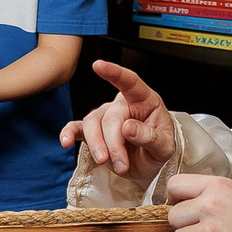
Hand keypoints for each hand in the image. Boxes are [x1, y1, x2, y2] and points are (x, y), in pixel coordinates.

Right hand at [59, 60, 175, 176]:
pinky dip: (69, 133)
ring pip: (92, 124)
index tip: (98, 65)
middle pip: (109, 117)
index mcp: (144, 100)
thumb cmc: (158, 149)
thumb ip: (150, 137)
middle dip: (113, 143)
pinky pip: (77, 128)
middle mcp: (122, 105)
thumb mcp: (165, 146)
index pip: (130, 82)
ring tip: (105, 162)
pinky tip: (66, 141)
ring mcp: (105, 117)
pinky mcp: (93, 132)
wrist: (149, 165)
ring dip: (96, 145)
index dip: (114, 73)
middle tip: (121, 164)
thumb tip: (128, 128)